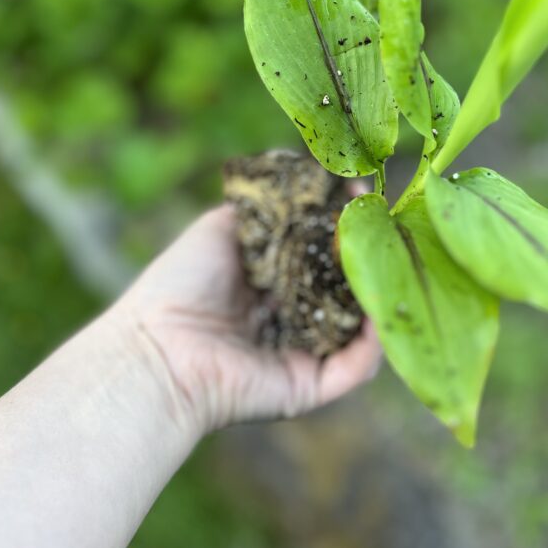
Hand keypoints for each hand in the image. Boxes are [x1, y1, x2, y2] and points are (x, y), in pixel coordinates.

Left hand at [114, 204, 381, 437]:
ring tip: (390, 262)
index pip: (323, 251)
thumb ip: (260, 201)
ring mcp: (304, 353)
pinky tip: (379, 311)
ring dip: (380, 296)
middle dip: (369, 255)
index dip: (343, 222)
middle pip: (347, 287)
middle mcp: (293, 318)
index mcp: (273, 283)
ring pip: (360, 327)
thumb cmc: (180, 282)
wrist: (158, 346)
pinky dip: (374, 345)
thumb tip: (293, 160)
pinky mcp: (309, 386)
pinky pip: (355, 369)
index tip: (359, 192)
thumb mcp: (222, 226)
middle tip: (383, 226)